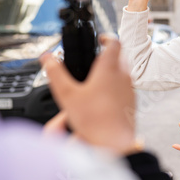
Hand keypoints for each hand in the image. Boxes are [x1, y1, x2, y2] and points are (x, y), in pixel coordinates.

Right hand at [41, 36, 136, 154]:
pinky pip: (125, 86)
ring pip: (123, 71)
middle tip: (93, 59)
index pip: (114, 42)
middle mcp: (124, 75)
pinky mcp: (132, 101)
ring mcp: (130, 88)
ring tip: (95, 77)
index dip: (105, 37)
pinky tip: (102, 96)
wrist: (115, 142)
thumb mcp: (68, 95)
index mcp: (110, 68)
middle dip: (107, 54)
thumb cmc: (95, 120)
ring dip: (112, 69)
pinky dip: (115, 84)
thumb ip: (56, 73)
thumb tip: (47, 58)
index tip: (97, 39)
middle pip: (119, 55)